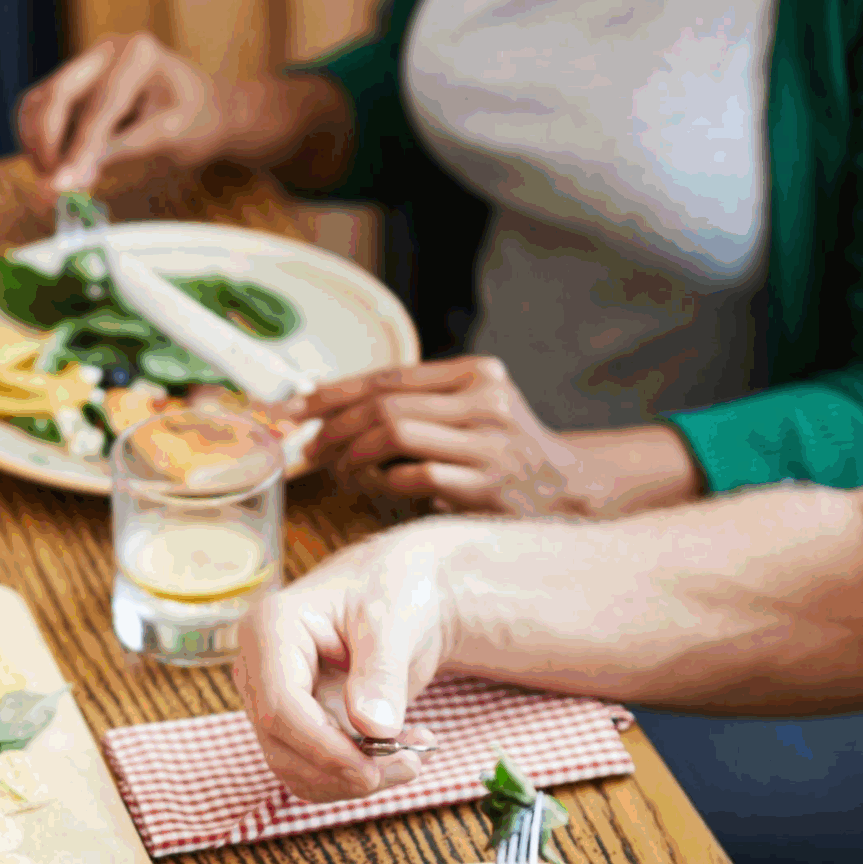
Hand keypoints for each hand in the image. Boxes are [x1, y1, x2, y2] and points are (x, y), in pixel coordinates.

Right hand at [18, 34, 229, 193]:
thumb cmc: (198, 120)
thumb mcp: (170, 137)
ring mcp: (86, 64)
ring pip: (39, 103)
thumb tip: (71, 180)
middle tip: (52, 186)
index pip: (98, 107)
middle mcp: (105, 51)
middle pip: (56, 96)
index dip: (78, 150)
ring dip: (37, 144)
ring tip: (57, 180)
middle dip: (47, 144)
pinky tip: (58, 166)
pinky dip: (40, 140)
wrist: (208, 107)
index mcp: (137, 55)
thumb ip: (119, 152)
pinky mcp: (73, 83)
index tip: (64, 186)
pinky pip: (40, 109)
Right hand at [231, 522, 475, 801]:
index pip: (279, 707)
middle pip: (282, 745)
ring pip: (294, 768)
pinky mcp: (293, 724)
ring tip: (412, 756)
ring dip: (353, 780)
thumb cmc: (388, 587)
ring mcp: (271, 699)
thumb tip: (374, 729)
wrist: (395, 591)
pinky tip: (396, 754)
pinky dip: (353, 776)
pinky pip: (311, 770)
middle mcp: (258, 668)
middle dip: (345, 770)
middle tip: (411, 763)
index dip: (324, 748)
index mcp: (269, 629)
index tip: (375, 769)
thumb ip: (381, 673)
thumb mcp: (393, 619)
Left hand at [292, 358, 601, 517]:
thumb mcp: (471, 412)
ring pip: (392, 433)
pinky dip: (383, 483)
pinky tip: (375, 489)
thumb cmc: (505, 455)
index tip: (291, 408)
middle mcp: (483, 399)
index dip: (331, 392)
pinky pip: (413, 476)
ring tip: (338, 471)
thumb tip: (332, 411)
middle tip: (308, 450)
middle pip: (383, 403)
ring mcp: (486, 441)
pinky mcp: (485, 483)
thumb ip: (418, 406)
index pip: (387, 376)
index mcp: (473, 374)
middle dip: (332, 427)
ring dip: (352, 454)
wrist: (571, 490)